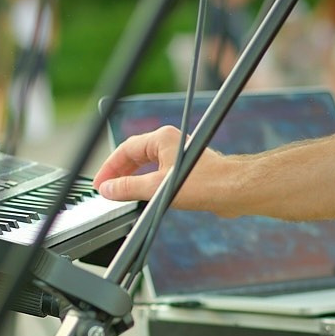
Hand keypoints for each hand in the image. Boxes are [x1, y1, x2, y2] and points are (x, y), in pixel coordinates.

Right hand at [92, 125, 237, 214]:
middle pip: (135, 155)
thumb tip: (108, 189)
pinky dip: (147, 183)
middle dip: (119, 172)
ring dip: (133, 179)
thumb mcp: (157, 188)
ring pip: (147, 165)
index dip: (109, 167)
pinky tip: (144, 196)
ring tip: (120, 193)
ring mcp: (178, 156)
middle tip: (106, 189)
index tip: (100, 183)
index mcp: (161, 139)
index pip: (125, 149)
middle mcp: (170, 143)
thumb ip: (128, 188)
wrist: (234, 191)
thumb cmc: (204, 183)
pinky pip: (159, 173)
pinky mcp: (186, 169)